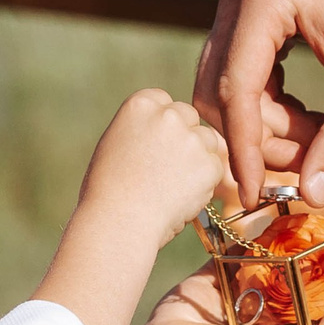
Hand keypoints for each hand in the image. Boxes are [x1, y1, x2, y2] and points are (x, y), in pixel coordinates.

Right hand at [79, 87, 235, 244]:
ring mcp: (191, 138)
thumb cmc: (107, 190)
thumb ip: (143, 129)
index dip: (163, 126)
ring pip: (207, 142)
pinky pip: (215, 168)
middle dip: (184, 138)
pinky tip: (179, 197)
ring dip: (198, 159)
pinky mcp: (209, 163)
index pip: (165, 103)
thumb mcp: (116, 144)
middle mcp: (168, 114)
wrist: (118, 222)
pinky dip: (204, 183)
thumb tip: (166, 132)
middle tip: (167, 170)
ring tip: (169, 187)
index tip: (155, 146)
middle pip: (189, 118)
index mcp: (141, 104)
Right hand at [197, 0, 323, 205]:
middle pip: (224, 92)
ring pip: (232, 91)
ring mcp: (244, 4)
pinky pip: (245, 79)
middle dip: (262, 139)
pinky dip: (274, 110)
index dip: (244, 150)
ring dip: (271, 128)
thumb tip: (311, 195)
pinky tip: (314, 120)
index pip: (235, 89)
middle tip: (313, 163)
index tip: (253, 197)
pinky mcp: (255, 17)